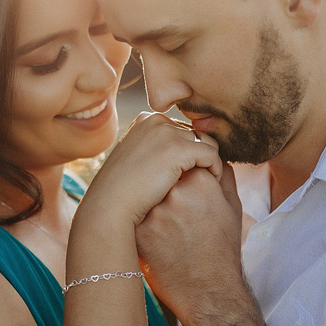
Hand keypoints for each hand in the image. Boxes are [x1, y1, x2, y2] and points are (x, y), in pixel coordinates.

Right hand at [81, 112, 222, 230]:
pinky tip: (211, 185)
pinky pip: (211, 154)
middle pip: (195, 134)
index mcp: (145, 120)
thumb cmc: (121, 193)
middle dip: (199, 156)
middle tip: (204, 179)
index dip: (188, 152)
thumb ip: (154, 153)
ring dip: (209, 162)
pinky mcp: (178, 148)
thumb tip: (178, 159)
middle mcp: (156, 120)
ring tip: (208, 183)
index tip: (190, 173)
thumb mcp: (136, 164)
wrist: (110, 206)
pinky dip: (215, 169)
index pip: (180, 130)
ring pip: (206, 142)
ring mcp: (166, 132)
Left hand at [135, 160, 245, 325]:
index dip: (188, 177)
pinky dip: (143, 219)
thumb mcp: (232, 208)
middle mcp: (176, 194)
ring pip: (149, 192)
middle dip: (169, 187)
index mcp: (202, 183)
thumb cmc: (223, 249)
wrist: (208, 292)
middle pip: (165, 175)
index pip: (187, 161)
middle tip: (181, 213)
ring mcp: (155, 212)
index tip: (192, 196)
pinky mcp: (139, 229)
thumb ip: (223, 175)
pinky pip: (137, 211)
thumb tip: (211, 154)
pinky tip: (159, 237)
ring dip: (154, 201)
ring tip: (171, 227)